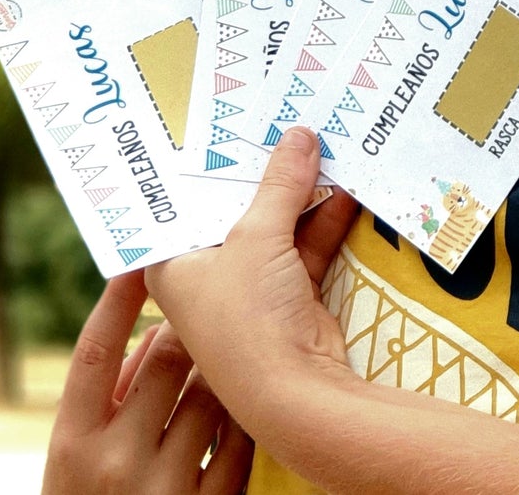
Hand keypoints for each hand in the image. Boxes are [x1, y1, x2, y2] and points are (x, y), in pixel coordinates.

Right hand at [42, 270, 251, 494]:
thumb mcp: (77, 459)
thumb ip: (109, 396)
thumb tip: (154, 332)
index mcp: (71, 444)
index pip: (95, 351)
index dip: (117, 300)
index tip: (139, 258)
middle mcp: (115, 464)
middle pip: (168, 359)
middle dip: (190, 326)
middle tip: (204, 307)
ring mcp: (163, 491)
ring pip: (213, 393)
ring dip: (224, 366)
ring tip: (230, 353)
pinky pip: (240, 443)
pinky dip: (244, 415)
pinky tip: (246, 403)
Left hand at [145, 127, 360, 441]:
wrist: (296, 396)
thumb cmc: (247, 314)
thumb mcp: (257, 235)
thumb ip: (280, 183)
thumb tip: (299, 134)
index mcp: (174, 264)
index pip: (185, 201)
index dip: (205, 163)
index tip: (225, 122)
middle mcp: (207, 275)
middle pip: (234, 209)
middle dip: (262, 172)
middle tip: (281, 122)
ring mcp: (250, 288)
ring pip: (275, 225)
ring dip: (300, 192)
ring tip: (322, 144)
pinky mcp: (290, 298)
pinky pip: (304, 246)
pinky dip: (323, 220)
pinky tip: (345, 186)